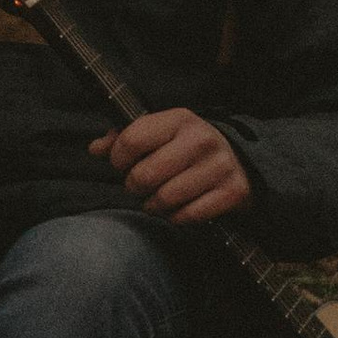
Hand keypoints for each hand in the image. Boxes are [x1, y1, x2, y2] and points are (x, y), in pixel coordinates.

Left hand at [90, 107, 250, 221]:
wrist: (241, 160)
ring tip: (157, 198)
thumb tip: (95, 149)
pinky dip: (176, 217)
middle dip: (135, 186)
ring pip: (164, 199)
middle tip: (140, 185)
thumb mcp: (161, 132)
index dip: (118, 158)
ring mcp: (219, 167)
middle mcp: (201, 140)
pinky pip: (187, 216)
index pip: (132, 139)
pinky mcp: (231, 193)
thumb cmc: (188, 147)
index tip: (122, 164)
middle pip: (145, 175)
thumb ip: (125, 137)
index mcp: (179, 119)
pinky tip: (178, 208)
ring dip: (154, 205)